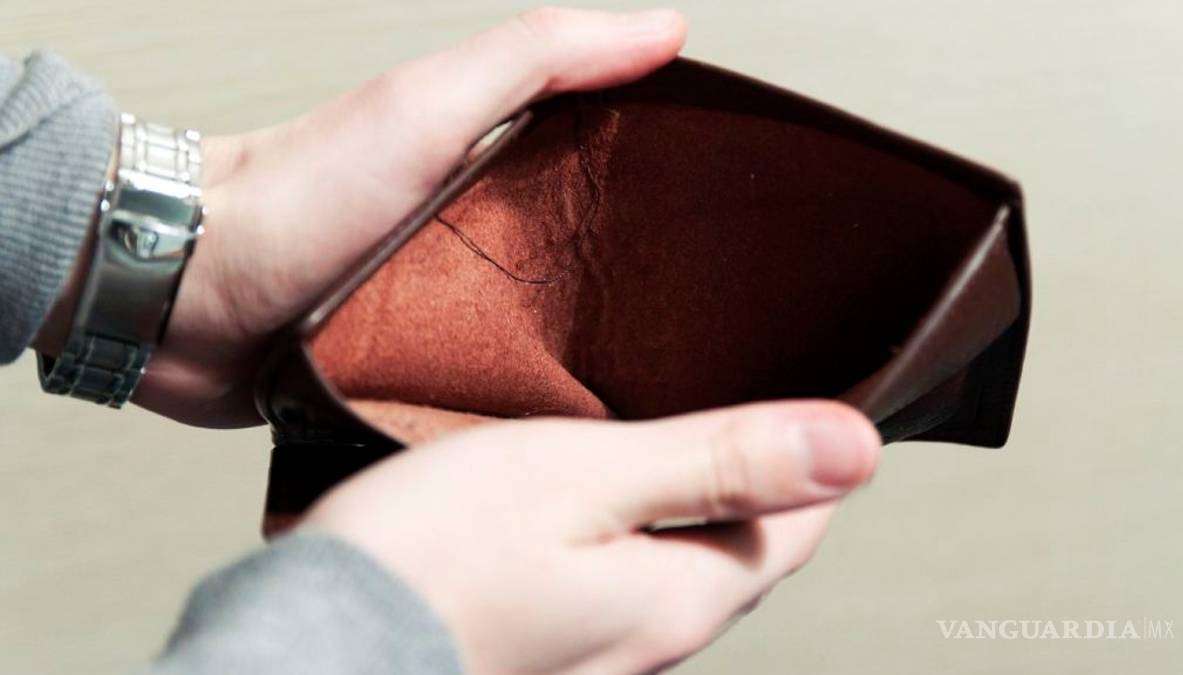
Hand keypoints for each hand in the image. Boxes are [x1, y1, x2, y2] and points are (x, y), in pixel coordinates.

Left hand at [88, 8, 685, 425]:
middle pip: (588, 256)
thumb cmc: (291, 196)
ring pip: (548, 331)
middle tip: (715, 326)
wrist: (179, 295)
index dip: (673, 176)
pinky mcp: (420, 373)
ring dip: (592, 356)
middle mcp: (478, 236)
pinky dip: (529, 400)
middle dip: (645, 286)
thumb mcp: (427, 107)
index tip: (736, 206)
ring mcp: (450, 309)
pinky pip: (495, 388)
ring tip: (662, 387)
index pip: (610, 157)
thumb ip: (537, 58)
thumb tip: (661, 26)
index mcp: (494, 163)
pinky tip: (571, 423)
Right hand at [304, 401, 880, 674]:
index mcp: (680, 596)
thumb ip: (719, 463)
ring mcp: (599, 656)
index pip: (797, 530)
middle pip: (743, 554)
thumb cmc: (436, 554)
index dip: (814, 462)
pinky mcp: (547, 651)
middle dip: (759, 486)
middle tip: (754, 411)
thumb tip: (854, 452)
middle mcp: (652, 642)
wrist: (320, 643)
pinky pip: (620, 588)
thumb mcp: (588, 475)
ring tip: (678, 444)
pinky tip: (595, 506)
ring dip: (693, 509)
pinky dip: (630, 537)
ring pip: (680, 570)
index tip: (818, 402)